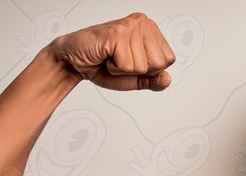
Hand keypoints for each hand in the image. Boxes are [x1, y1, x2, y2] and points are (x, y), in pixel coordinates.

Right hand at [49, 13, 175, 90]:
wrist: (76, 62)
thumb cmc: (104, 66)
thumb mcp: (135, 78)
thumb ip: (154, 81)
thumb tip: (167, 79)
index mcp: (151, 31)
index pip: (168, 60)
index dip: (149, 70)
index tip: (132, 62)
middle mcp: (144, 23)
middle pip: (158, 64)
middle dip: (137, 70)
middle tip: (120, 59)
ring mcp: (131, 26)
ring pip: (142, 66)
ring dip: (123, 69)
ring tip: (112, 56)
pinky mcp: (117, 33)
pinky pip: (127, 66)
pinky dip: (114, 68)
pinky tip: (106, 55)